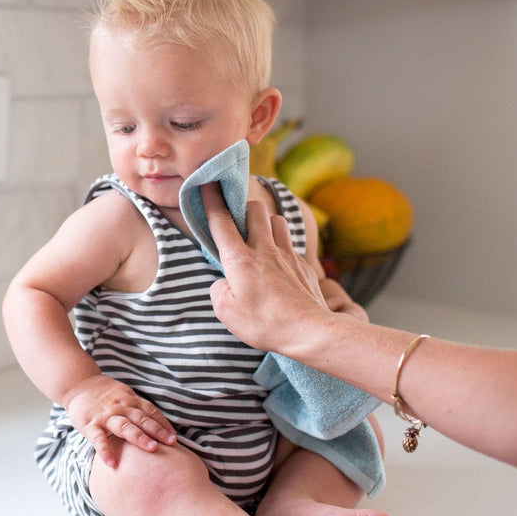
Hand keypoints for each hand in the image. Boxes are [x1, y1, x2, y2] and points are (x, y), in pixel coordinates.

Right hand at [64, 375, 176, 468]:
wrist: (78, 384)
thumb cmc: (104, 395)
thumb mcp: (123, 395)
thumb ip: (138, 408)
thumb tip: (159, 426)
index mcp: (130, 400)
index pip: (150, 412)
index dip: (163, 424)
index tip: (174, 437)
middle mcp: (120, 407)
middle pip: (141, 419)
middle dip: (157, 431)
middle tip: (170, 443)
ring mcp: (105, 416)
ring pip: (124, 426)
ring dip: (139, 437)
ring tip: (151, 449)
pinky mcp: (90, 424)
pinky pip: (99, 439)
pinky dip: (105, 451)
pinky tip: (112, 463)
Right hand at [201, 184, 332, 352]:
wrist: (310, 331)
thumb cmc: (266, 324)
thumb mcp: (227, 313)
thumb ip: (218, 290)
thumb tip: (225, 282)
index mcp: (240, 260)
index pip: (221, 221)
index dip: (211, 200)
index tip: (206, 184)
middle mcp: (265, 250)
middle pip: (255, 210)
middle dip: (244, 207)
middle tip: (238, 220)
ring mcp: (287, 256)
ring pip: (278, 221)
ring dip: (267, 223)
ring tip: (260, 238)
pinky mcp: (304, 266)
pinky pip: (291, 245)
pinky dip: (282, 246)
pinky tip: (279, 264)